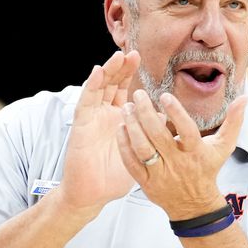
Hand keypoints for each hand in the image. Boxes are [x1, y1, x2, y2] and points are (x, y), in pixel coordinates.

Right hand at [53, 50, 141, 217]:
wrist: (93, 195)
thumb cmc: (114, 178)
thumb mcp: (141, 152)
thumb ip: (152, 134)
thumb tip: (166, 117)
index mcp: (119, 119)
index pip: (124, 90)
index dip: (130, 74)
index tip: (140, 59)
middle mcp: (104, 115)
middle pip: (111, 84)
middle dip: (121, 68)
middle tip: (133, 53)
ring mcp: (92, 118)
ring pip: (99, 88)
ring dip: (108, 72)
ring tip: (118, 57)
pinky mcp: (80, 125)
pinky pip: (85, 101)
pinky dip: (91, 86)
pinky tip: (97, 72)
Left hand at [116, 87, 246, 220]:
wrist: (194, 205)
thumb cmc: (207, 170)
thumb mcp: (224, 147)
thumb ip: (234, 122)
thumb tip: (244, 98)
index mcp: (196, 152)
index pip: (186, 130)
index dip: (175, 113)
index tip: (164, 96)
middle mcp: (177, 163)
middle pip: (158, 137)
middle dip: (145, 114)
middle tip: (137, 95)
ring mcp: (160, 174)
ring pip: (143, 149)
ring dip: (132, 127)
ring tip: (126, 108)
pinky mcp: (146, 183)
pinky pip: (132, 164)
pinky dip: (124, 146)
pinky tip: (120, 129)